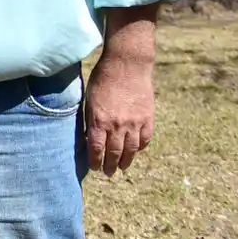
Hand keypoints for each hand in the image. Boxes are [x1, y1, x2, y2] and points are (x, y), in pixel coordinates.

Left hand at [86, 54, 154, 175]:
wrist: (127, 65)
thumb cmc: (102, 79)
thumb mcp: (89, 99)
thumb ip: (91, 119)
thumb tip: (90, 137)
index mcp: (100, 121)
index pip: (96, 150)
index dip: (95, 161)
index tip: (94, 168)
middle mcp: (118, 126)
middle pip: (114, 153)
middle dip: (110, 166)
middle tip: (108, 173)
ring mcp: (135, 123)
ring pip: (131, 150)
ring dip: (126, 161)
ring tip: (121, 167)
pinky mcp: (148, 118)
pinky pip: (145, 139)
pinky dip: (140, 147)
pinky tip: (136, 150)